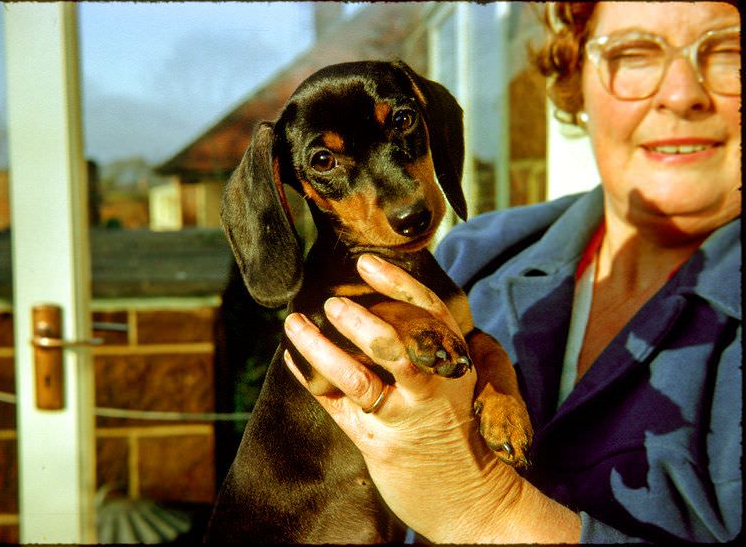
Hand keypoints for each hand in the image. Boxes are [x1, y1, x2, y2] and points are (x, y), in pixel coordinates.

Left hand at [282, 254, 522, 540]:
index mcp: (453, 364)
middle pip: (396, 345)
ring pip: (359, 379)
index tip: (365, 262)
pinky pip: (336, 407)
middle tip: (331, 303)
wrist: (469, 497)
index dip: (398, 283)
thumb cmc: (450, 429)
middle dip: (360, 321)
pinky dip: (309, 378)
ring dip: (321, 349)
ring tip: (296, 323)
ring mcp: (405, 419)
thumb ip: (421, 350)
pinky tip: (290, 357)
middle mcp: (432, 388)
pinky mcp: (379, 445)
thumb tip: (372, 305)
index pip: (430, 314)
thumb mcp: (450, 384)